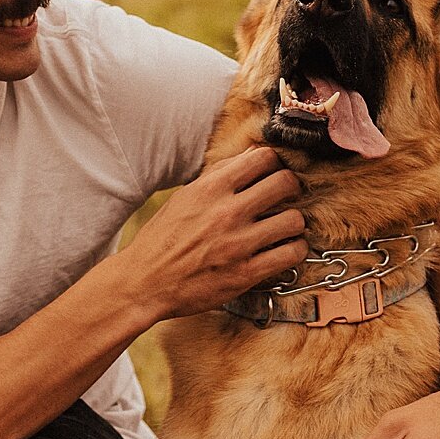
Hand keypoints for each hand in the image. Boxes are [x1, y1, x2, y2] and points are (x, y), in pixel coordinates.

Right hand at [126, 148, 306, 320]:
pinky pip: (291, 254)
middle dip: (291, 187)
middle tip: (287, 196)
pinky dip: (295, 250)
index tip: (274, 171)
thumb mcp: (184, 197)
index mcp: (210, 189)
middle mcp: (227, 212)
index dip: (274, 162)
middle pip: (285, 183)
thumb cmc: (163, 239)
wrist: (145, 283)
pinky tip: (285, 249)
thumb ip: (218, 175)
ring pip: (294, 220)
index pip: (263, 158)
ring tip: (286, 226)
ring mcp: (238, 244)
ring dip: (295, 222)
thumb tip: (251, 155)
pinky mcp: (246, 274)